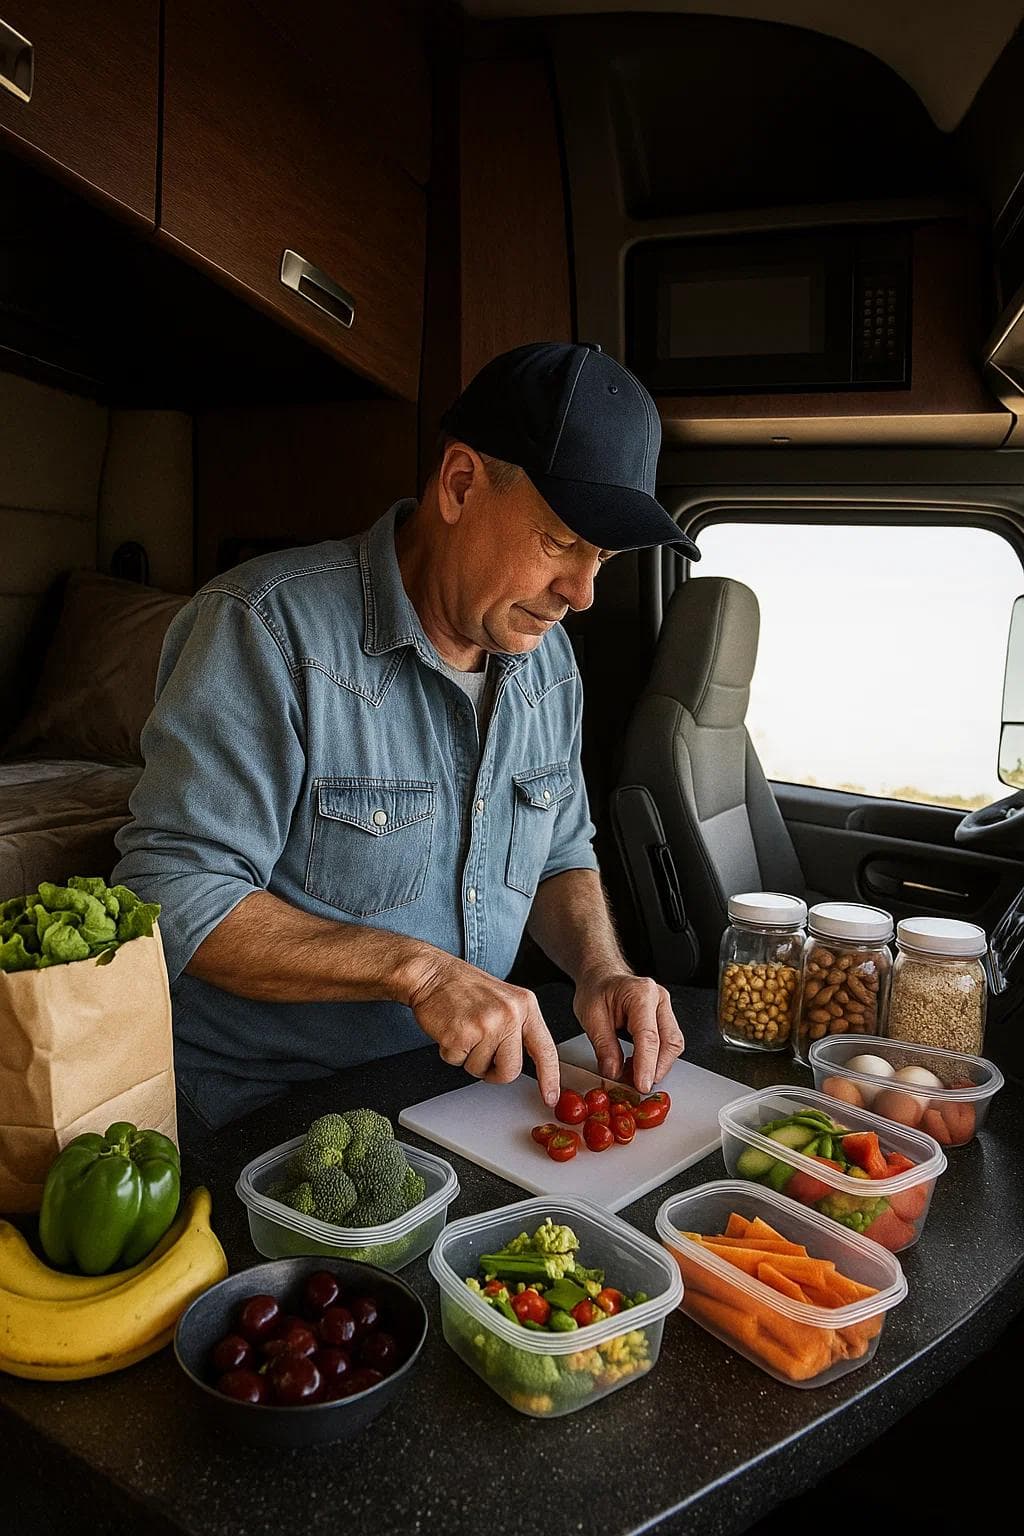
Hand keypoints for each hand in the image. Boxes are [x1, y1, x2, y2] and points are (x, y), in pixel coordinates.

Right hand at [404, 952, 560, 1104]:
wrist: (432, 974)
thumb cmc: (464, 988)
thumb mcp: (505, 1000)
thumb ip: (518, 1028)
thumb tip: (527, 1060)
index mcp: (525, 1005)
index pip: (545, 1049)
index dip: (550, 1077)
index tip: (550, 1096)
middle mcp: (510, 1014)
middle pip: (511, 1070)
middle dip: (494, 1071)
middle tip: (481, 1051)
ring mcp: (486, 1024)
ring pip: (482, 1069)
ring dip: (468, 1058)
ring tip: (464, 1031)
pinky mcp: (461, 1035)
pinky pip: (458, 1062)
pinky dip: (451, 1052)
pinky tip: (451, 1030)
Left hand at [573, 972, 683, 1094]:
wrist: (602, 977)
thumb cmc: (596, 990)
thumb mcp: (590, 1016)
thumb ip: (603, 1046)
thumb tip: (614, 1072)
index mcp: (640, 993)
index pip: (648, 1035)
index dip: (646, 1064)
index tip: (641, 1085)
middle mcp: (659, 998)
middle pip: (669, 1041)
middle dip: (656, 1069)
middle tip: (637, 1086)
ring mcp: (666, 1008)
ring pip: (673, 1044)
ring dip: (658, 1066)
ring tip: (634, 1076)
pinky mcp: (666, 1018)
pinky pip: (668, 1043)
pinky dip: (656, 1059)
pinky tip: (639, 1066)